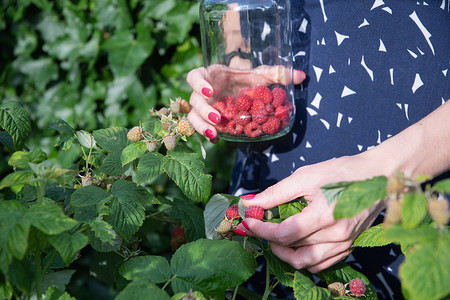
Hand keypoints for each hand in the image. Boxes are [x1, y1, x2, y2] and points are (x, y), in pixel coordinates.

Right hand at [186, 65, 305, 141]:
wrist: (243, 89)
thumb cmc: (248, 79)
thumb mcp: (260, 76)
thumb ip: (277, 74)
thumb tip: (302, 76)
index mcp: (211, 76)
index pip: (194, 76)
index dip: (198, 84)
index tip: (210, 90)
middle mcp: (204, 92)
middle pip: (193, 101)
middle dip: (203, 110)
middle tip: (218, 117)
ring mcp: (204, 107)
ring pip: (193, 117)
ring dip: (201, 126)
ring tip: (215, 133)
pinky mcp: (207, 120)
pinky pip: (201, 128)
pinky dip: (207, 134)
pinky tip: (217, 139)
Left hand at [236, 154, 386, 272]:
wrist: (378, 176)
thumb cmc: (341, 172)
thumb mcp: (305, 176)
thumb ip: (276, 193)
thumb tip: (251, 202)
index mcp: (324, 216)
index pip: (284, 234)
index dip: (262, 230)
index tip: (248, 221)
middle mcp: (336, 236)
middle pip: (293, 251)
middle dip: (270, 241)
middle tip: (260, 228)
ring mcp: (344, 245)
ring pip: (306, 263)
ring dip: (286, 254)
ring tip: (276, 238)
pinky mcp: (349, 247)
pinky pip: (322, 264)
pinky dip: (304, 259)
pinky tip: (296, 244)